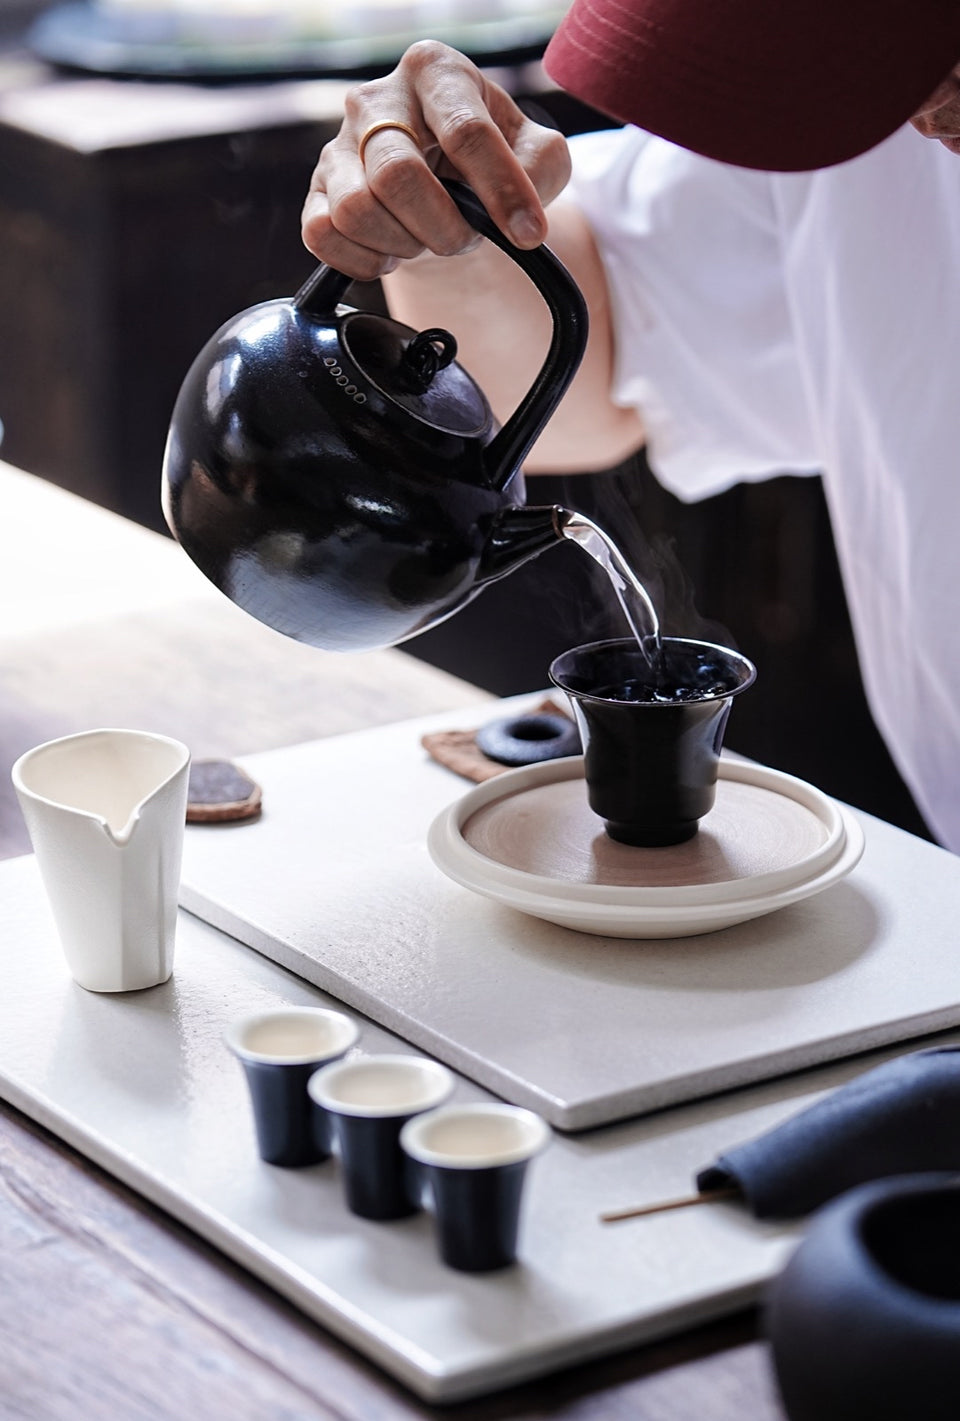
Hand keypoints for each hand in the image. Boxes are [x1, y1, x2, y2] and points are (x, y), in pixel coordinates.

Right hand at [301, 41, 571, 279]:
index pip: (466, 132)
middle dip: (442, 226)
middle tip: (463, 236)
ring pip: (355, 210)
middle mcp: (376, 99)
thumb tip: (520, 220)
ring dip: (401, 244)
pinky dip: (363, 260)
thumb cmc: (486, 157)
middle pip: (397, 176)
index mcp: (434, 72)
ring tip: (424, 238)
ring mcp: (337, 145)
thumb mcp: (533, 152)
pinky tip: (390, 251)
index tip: (526, 233)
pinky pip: (322, 235)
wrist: (442, 175)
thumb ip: (542, 170)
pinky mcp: (316, 190)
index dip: (501, 192)